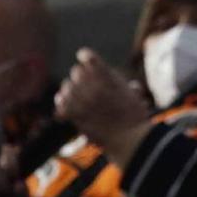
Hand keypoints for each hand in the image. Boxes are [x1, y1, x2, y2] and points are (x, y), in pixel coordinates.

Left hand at [54, 49, 153, 165]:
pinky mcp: (74, 114)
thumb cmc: (136, 119)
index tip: (84, 57)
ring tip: (74, 98)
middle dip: (80, 77)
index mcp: (107, 77)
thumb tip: (133, 86)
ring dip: (70, 91)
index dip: (86, 56)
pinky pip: (60, 105)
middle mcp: (92, 85)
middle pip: (76, 71)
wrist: (127, 139)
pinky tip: (63, 112)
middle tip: (84, 84)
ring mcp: (82, 99)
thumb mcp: (136, 98)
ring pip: (66, 86)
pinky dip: (61, 107)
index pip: (88, 57)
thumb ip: (131, 89)